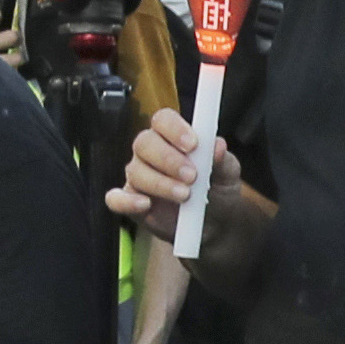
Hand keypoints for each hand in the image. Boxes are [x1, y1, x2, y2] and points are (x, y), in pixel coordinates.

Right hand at [107, 102, 215, 245]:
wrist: (214, 223)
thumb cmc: (217, 189)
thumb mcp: (227, 173)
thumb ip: (222, 158)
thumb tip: (217, 146)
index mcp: (172, 137)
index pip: (163, 120)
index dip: (174, 128)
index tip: (193, 144)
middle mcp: (150, 153)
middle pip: (144, 143)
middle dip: (168, 159)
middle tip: (192, 176)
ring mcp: (138, 177)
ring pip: (136, 171)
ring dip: (160, 183)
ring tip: (185, 196)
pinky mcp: (131, 202)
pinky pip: (116, 199)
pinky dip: (127, 201)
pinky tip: (145, 205)